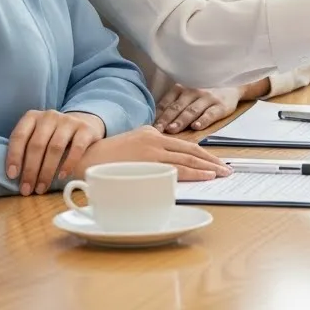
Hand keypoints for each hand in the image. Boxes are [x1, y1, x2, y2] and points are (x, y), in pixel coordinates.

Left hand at [6, 110, 105, 195]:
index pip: (19, 136)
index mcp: (32, 117)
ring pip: (55, 147)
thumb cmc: (51, 137)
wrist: (82, 126)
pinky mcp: (85, 129)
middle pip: (37, 144)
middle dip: (30, 170)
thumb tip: (14, 175)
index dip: (14, 156)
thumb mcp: (35, 136)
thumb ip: (24, 149)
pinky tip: (62, 176)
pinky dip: (68, 164)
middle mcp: (49, 116)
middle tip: (27, 190)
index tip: (13, 176)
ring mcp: (69, 121)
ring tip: (41, 188)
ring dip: (46, 171)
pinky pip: (76, 148)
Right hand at [76, 125, 232, 180]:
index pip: (184, 144)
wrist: (82, 157)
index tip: (216, 161)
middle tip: (227, 169)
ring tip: (221, 174)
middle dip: (211, 160)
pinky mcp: (146, 162)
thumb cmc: (105, 156)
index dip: (203, 153)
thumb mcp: (131, 142)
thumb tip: (165, 159)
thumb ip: (149, 147)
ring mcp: (151, 150)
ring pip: (186, 159)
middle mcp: (155, 138)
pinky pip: (175, 169)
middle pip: (191, 150)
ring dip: (207, 167)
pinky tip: (205, 177)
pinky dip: (193, 173)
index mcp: (152, 133)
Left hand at [155, 83, 251, 132]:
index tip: (149, 126)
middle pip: (177, 107)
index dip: (158, 114)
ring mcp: (208, 98)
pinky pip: (211, 113)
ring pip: (192, 110)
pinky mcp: (221, 106)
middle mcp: (193, 91)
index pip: (167, 102)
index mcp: (182, 88)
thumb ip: (173, 104)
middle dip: (166, 119)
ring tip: (172, 130)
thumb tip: (153, 122)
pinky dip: (203, 120)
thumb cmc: (204, 93)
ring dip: (181, 120)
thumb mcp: (187, 93)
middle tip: (157, 130)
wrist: (232, 86)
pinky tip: (196, 127)